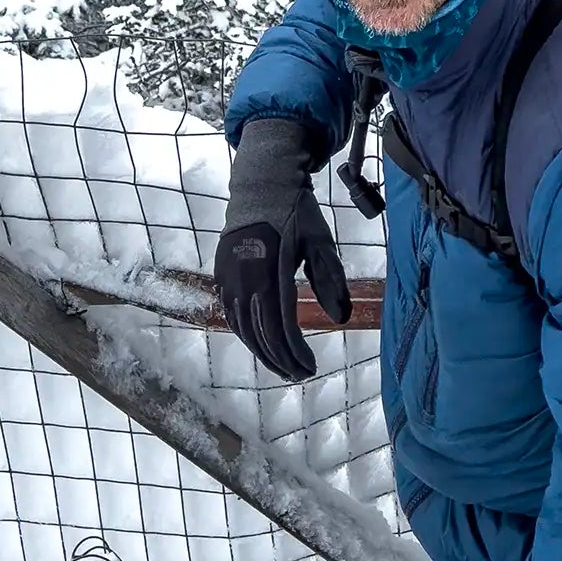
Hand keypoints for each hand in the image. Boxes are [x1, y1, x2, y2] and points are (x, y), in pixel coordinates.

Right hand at [215, 111, 351, 378]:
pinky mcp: (220, 275)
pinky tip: (261, 344)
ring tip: (282, 366)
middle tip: (299, 375)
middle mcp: (245, 278)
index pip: (281, 326)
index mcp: (272, 271)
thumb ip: (331, 278)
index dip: (294, 353)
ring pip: (242, 329)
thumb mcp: (320, 241)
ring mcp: (228, 278)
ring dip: (262, 352)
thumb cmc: (296, 213)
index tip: (310, 369)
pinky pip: (231, 314)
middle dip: (280, 360)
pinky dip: (246, 334)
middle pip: (259, 334)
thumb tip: (341, 317)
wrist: (260, 186)